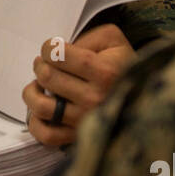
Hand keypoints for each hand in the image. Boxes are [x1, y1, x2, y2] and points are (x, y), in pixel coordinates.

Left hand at [21, 24, 135, 146]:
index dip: (48, 48)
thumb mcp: (113, 39)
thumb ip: (87, 38)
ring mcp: (85, 120)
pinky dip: (35, 122)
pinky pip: (46, 135)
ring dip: (32, 92)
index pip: (59, 56)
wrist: (142, 95)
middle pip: (48, 77)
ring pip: (41, 106)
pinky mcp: (77, 137)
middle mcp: (95, 98)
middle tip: (44, 64)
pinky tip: (41, 108)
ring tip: (38, 85)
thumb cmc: (121, 65)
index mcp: (105, 72)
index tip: (51, 49)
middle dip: (40, 65)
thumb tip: (59, 52)